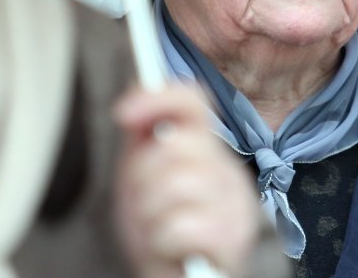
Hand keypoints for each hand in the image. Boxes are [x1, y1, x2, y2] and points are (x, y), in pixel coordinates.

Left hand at [114, 85, 257, 277]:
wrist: (172, 276)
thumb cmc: (160, 229)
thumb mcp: (142, 175)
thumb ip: (142, 135)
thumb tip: (133, 100)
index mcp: (207, 150)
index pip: (193, 101)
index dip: (157, 98)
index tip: (123, 113)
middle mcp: (225, 172)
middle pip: (175, 144)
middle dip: (144, 178)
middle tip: (149, 202)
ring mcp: (234, 205)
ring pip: (175, 185)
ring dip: (152, 215)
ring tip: (160, 228)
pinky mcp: (232, 241)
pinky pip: (180, 227)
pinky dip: (162, 242)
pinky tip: (170, 249)